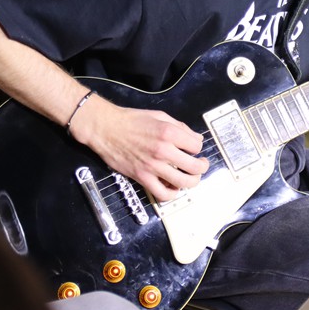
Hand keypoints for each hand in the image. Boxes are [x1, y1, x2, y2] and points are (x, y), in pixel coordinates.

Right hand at [69, 94, 208, 201]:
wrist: (106, 128)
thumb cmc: (131, 120)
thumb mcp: (159, 116)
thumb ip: (180, 127)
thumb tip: (196, 138)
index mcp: (169, 132)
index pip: (197, 146)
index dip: (198, 147)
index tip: (193, 148)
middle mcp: (164, 150)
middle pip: (195, 167)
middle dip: (202, 167)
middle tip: (201, 165)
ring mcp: (153, 166)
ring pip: (183, 183)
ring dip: (192, 182)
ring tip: (190, 178)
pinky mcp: (142, 177)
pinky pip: (163, 194)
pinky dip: (172, 194)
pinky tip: (172, 187)